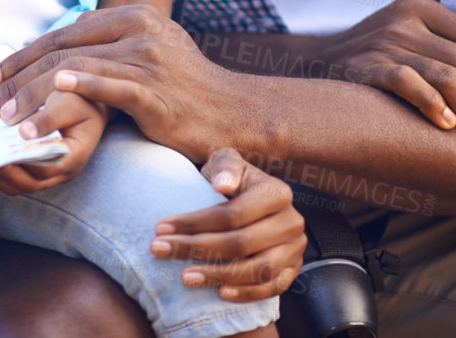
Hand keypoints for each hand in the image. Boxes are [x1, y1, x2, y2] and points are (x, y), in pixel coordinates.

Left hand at [0, 5, 224, 159]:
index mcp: (132, 15)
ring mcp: (148, 60)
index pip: (63, 34)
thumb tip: (70, 33)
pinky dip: (79, 89)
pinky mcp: (155, 93)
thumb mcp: (150, 47)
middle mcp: (139, 30)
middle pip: (62, 50)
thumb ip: (111, 38)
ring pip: (75, 71)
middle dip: (18, 78)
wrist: (234, 112)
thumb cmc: (185, 86)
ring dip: (33, 97)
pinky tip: (53, 96)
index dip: (22, 56)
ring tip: (7, 118)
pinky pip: (109, 88)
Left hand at [0, 91, 107, 195]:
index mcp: (74, 157)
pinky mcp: (42, 169)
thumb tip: (25, 133)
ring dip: (1, 175)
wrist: (90, 100)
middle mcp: (64, 171)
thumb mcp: (67, 103)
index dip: (18, 162)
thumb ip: (47, 118)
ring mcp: (53, 173)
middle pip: (29, 183)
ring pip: (22, 185)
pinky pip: (20, 178)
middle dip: (3, 172)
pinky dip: (4, 171)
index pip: (42, 169)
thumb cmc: (81, 99)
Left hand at [150, 147, 304, 302]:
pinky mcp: (293, 270)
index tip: (160, 228)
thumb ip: (225, 166)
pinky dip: (246, 293)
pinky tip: (219, 293)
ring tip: (184, 276)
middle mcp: (291, 221)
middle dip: (197, 248)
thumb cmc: (231, 179)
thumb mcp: (226, 162)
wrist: (253, 198)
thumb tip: (222, 183)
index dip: (195, 223)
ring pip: (257, 270)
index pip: (233, 214)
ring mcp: (295, 249)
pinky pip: (272, 288)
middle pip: (241, 243)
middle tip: (161, 250)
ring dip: (218, 275)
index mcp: (277, 192)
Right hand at [316, 0, 455, 151]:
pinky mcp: (363, 65)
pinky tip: (449, 126)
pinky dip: (430, 104)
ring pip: (446, 77)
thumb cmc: (376, 60)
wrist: (310, 67)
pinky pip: (406, 83)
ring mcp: (383, 41)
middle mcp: (404, 20)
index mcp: (422, 10)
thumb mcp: (417, 44)